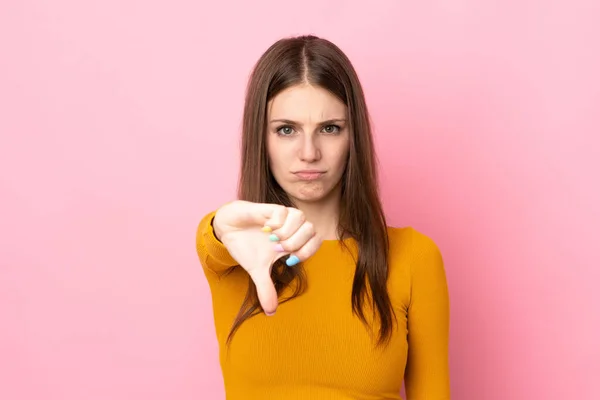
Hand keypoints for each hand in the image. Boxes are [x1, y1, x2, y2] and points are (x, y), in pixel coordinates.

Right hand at [213, 200, 321, 314]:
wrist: (229, 229)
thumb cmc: (247, 246)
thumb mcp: (257, 271)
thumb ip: (266, 289)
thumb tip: (271, 313)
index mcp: (294, 240)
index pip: (315, 243)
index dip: (306, 253)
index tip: (288, 262)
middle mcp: (291, 227)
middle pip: (312, 230)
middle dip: (296, 244)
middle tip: (277, 250)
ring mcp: (282, 216)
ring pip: (300, 217)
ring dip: (287, 233)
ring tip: (270, 238)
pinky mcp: (270, 208)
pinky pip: (283, 211)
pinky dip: (276, 222)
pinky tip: (264, 228)